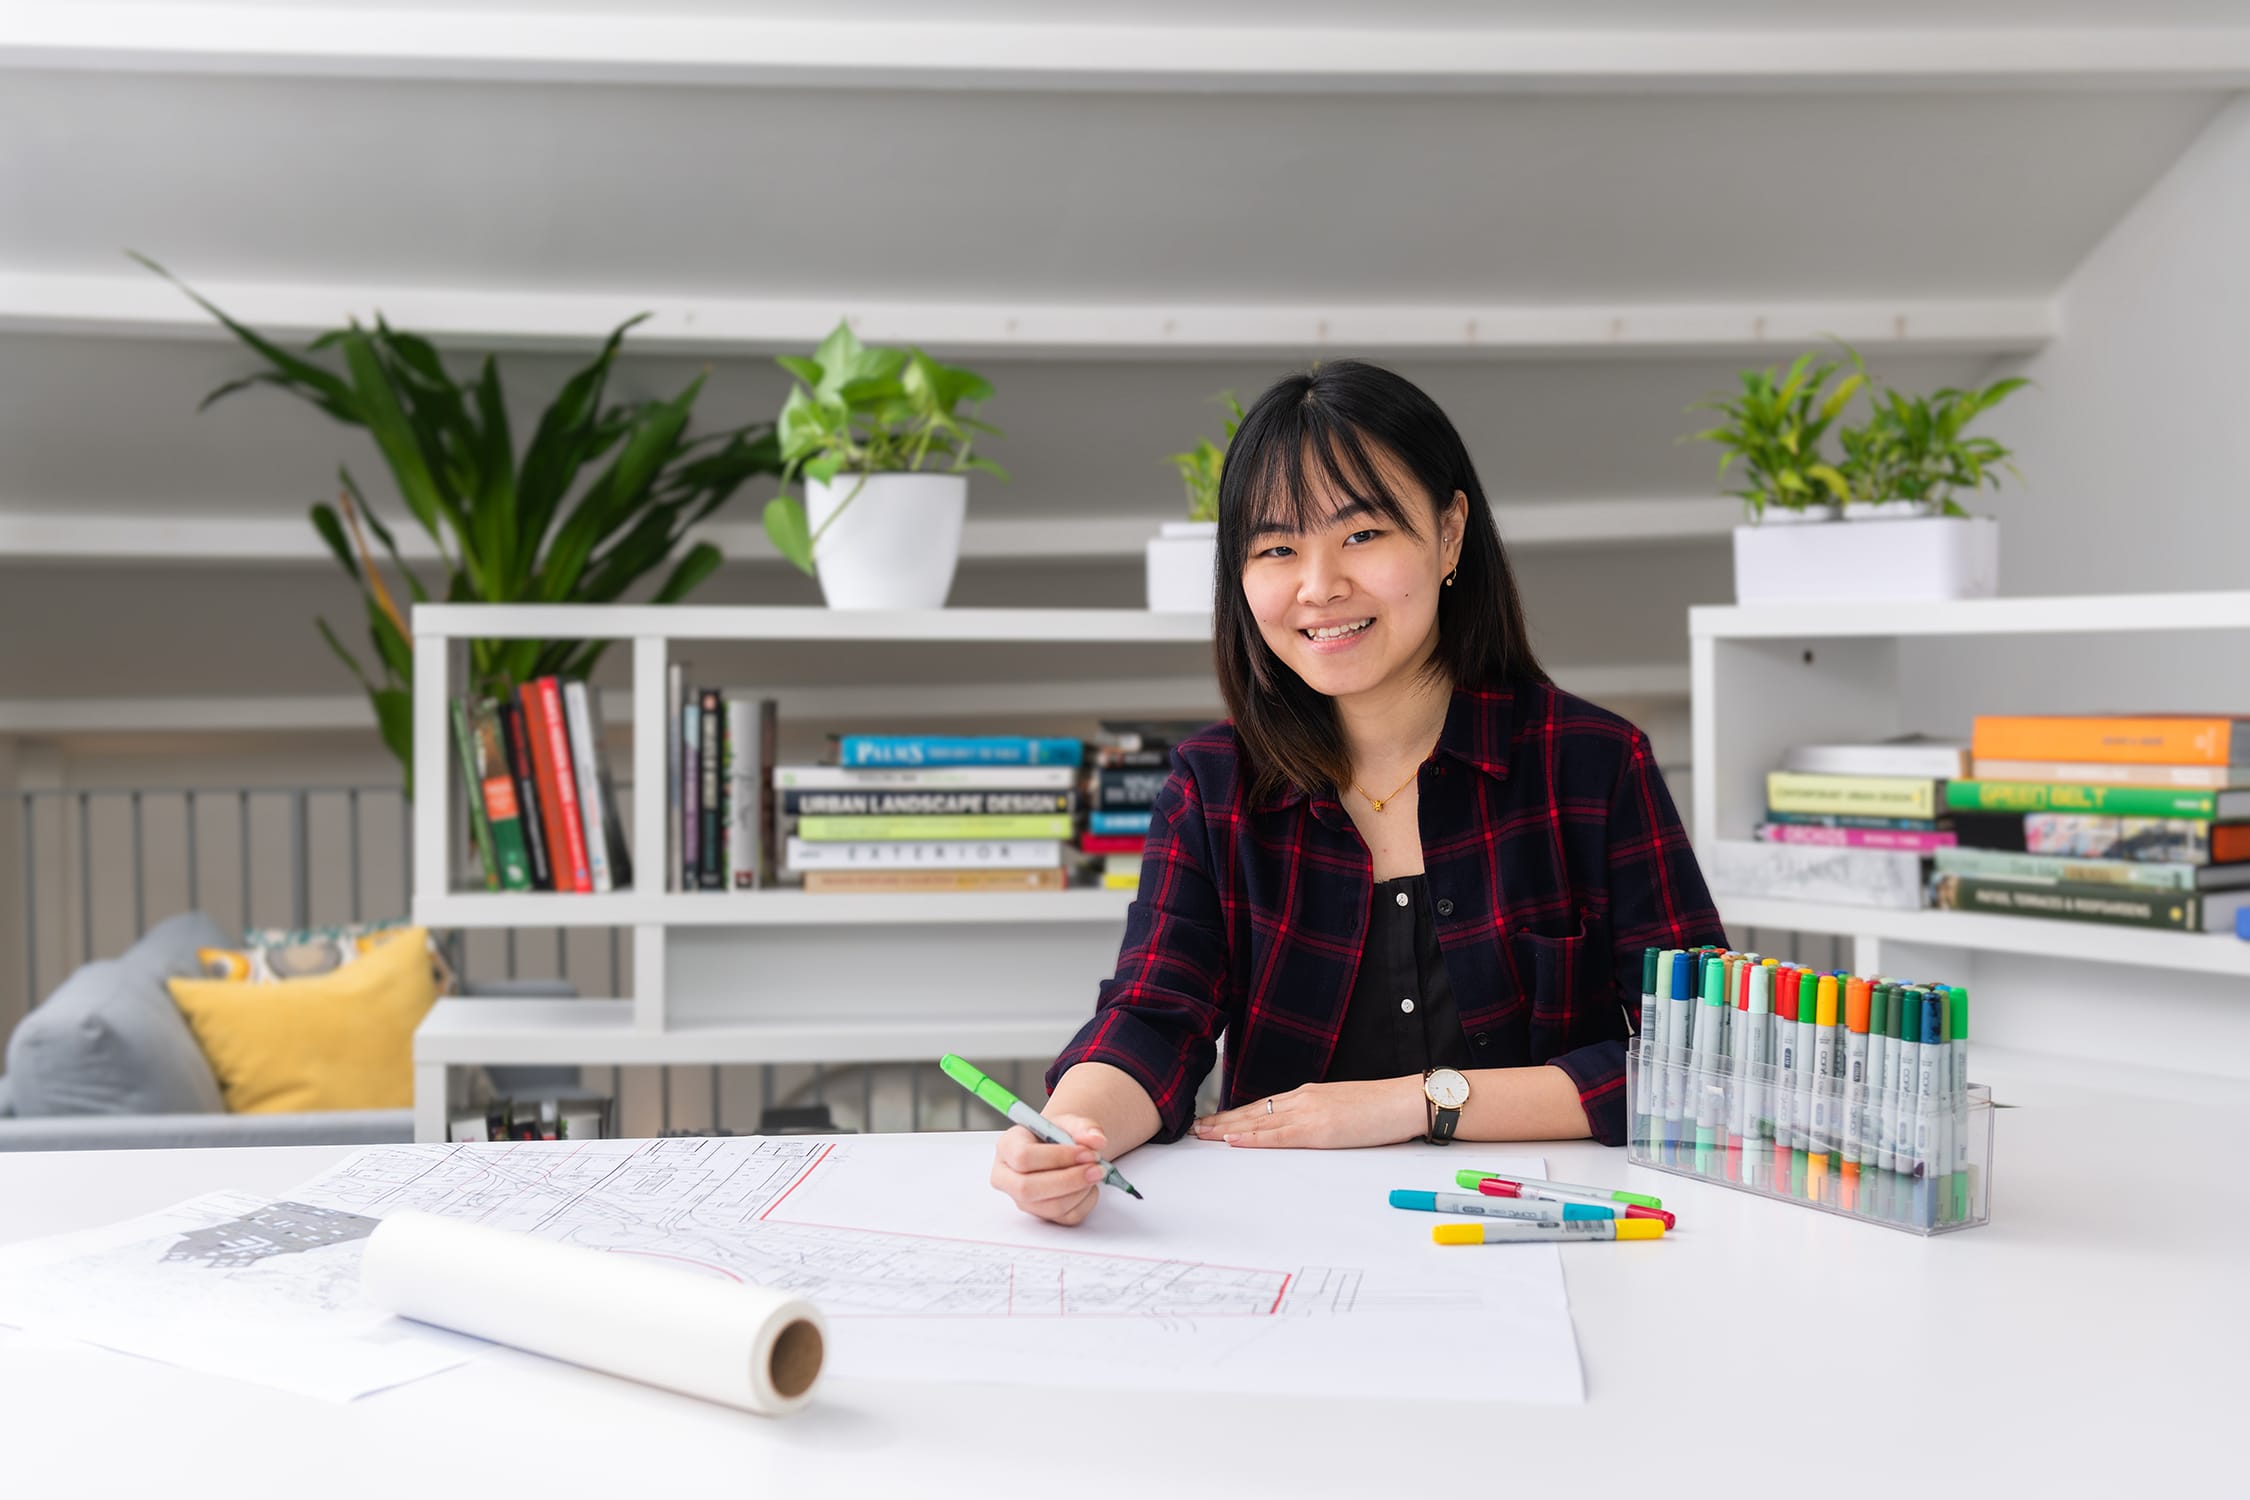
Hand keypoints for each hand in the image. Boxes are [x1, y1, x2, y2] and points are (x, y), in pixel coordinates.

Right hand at [989, 1114, 1109, 1225]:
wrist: (1060, 1149)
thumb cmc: (1056, 1134)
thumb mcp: (1069, 1121)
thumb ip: (1084, 1127)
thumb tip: (1096, 1140)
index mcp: (1007, 1147)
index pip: (1023, 1157)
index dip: (1057, 1157)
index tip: (1085, 1152)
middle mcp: (1008, 1177)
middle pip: (1028, 1188)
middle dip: (1069, 1180)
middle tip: (1097, 1168)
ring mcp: (1022, 1201)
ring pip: (1050, 1207)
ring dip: (1081, 1191)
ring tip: (1095, 1172)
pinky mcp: (1041, 1216)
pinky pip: (1067, 1217)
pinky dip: (1086, 1201)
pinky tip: (1089, 1185)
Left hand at [1192, 1077, 1425, 1149]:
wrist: (1406, 1100)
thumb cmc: (1383, 1107)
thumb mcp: (1343, 1108)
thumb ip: (1321, 1115)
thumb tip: (1306, 1128)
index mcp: (1309, 1095)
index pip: (1263, 1106)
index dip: (1236, 1114)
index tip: (1215, 1121)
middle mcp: (1303, 1099)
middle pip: (1253, 1112)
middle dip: (1222, 1121)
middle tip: (1196, 1129)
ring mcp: (1310, 1112)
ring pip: (1258, 1122)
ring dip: (1227, 1130)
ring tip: (1202, 1135)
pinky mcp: (1319, 1128)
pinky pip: (1278, 1136)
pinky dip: (1253, 1138)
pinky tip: (1233, 1141)